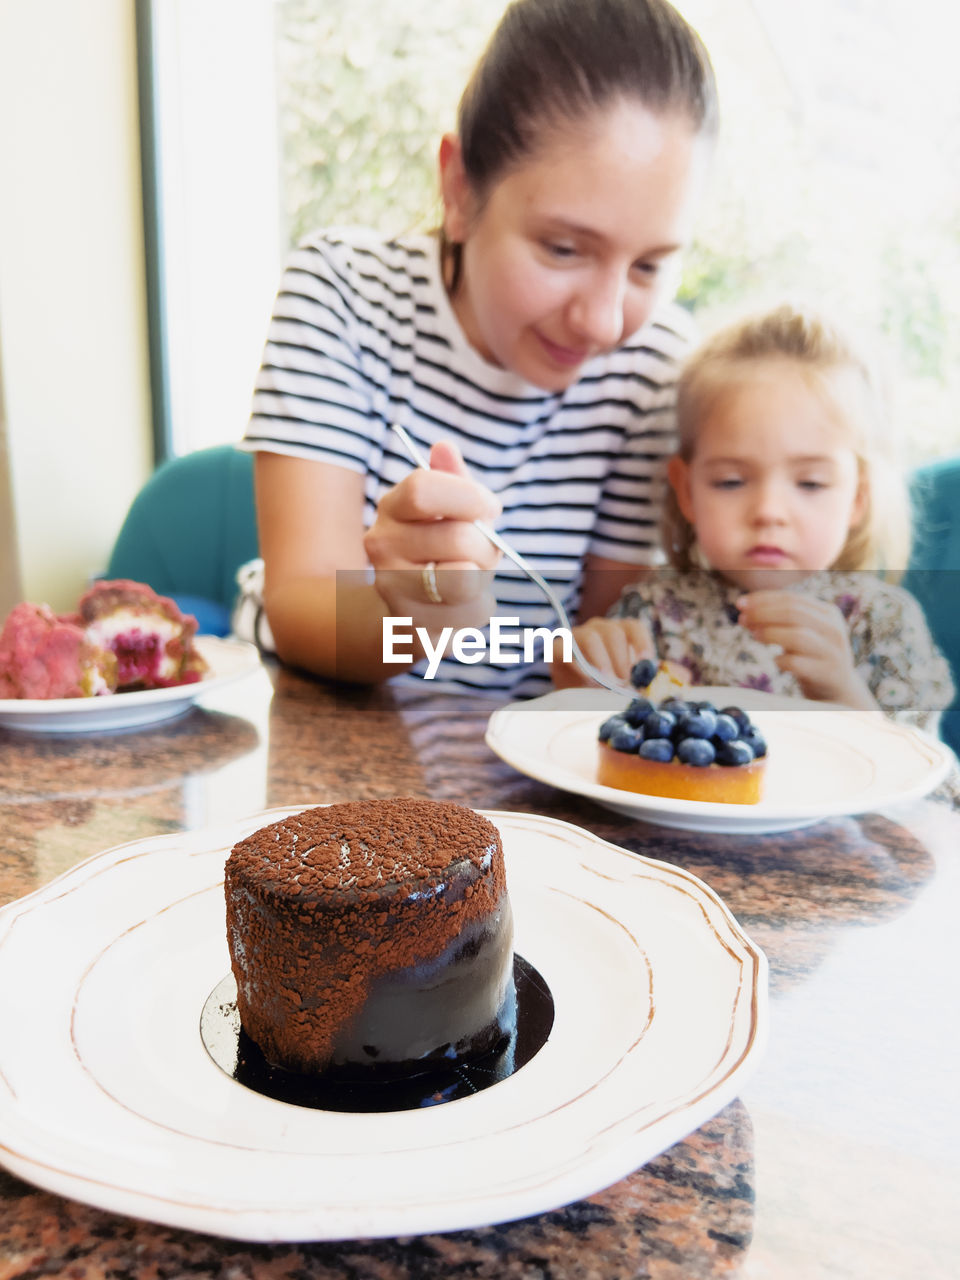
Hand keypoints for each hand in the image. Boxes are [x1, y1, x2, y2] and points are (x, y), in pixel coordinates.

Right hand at [365, 441, 501, 625]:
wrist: (409, 607)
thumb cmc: (439, 548)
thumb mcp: (447, 509)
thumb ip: (451, 478)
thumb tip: (444, 448)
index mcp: (391, 508)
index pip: (422, 489)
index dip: (469, 496)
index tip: (491, 508)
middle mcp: (381, 547)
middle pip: (458, 537)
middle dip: (487, 545)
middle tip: (483, 552)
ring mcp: (392, 589)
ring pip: (465, 579)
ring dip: (484, 578)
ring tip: (472, 577)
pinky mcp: (412, 627)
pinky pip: (470, 614)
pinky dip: (480, 608)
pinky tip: (463, 604)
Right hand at [551, 617, 654, 689]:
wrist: (578, 699)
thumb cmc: (612, 686)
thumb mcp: (637, 682)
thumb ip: (659, 677)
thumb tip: (685, 675)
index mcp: (622, 632)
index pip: (634, 627)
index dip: (642, 642)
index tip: (646, 662)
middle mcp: (600, 628)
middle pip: (613, 632)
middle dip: (621, 659)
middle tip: (625, 682)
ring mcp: (577, 636)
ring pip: (590, 638)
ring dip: (601, 661)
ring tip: (607, 682)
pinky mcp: (558, 649)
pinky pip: (565, 649)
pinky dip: (576, 664)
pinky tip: (586, 681)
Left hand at [737, 590, 877, 708]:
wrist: (838, 690)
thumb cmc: (811, 656)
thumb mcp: (803, 632)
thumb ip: (781, 620)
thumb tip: (746, 610)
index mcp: (828, 613)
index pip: (792, 598)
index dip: (763, 599)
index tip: (740, 603)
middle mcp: (833, 629)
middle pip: (793, 613)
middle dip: (762, 613)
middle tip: (742, 619)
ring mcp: (832, 652)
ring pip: (797, 636)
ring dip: (770, 633)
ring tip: (754, 635)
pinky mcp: (827, 673)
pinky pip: (797, 663)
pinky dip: (781, 660)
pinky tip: (776, 661)